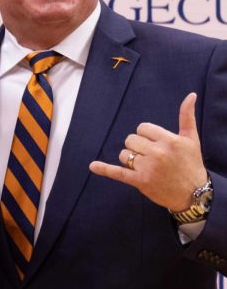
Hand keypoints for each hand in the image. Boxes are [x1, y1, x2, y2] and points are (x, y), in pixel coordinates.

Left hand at [89, 93, 207, 210]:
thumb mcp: (191, 139)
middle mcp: (158, 153)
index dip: (146, 135)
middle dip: (137, 146)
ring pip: (123, 154)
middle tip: (152, 156)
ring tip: (146, 166)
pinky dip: (104, 169)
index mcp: (169, 140)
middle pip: (131, 139)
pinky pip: (118, 172)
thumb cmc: (191, 164)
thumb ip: (187, 116)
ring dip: (130, 158)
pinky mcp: (140, 181)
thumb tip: (190, 94)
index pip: (142, 128)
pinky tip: (93, 166)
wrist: (194, 193)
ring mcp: (148, 167)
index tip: (156, 144)